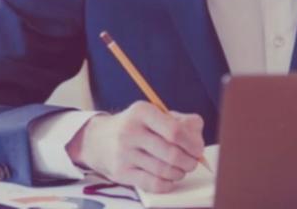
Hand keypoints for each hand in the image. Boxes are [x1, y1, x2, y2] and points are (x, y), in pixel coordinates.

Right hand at [65, 101, 204, 192]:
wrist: (97, 139)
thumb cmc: (136, 127)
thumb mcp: (154, 115)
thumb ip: (181, 121)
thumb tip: (197, 138)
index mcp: (142, 112)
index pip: (174, 131)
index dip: (192, 143)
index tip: (198, 150)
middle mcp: (131, 131)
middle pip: (171, 153)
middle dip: (189, 161)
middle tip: (192, 162)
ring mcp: (124, 153)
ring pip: (164, 170)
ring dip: (179, 173)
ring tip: (181, 169)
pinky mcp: (121, 172)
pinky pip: (153, 184)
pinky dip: (167, 184)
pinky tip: (169, 179)